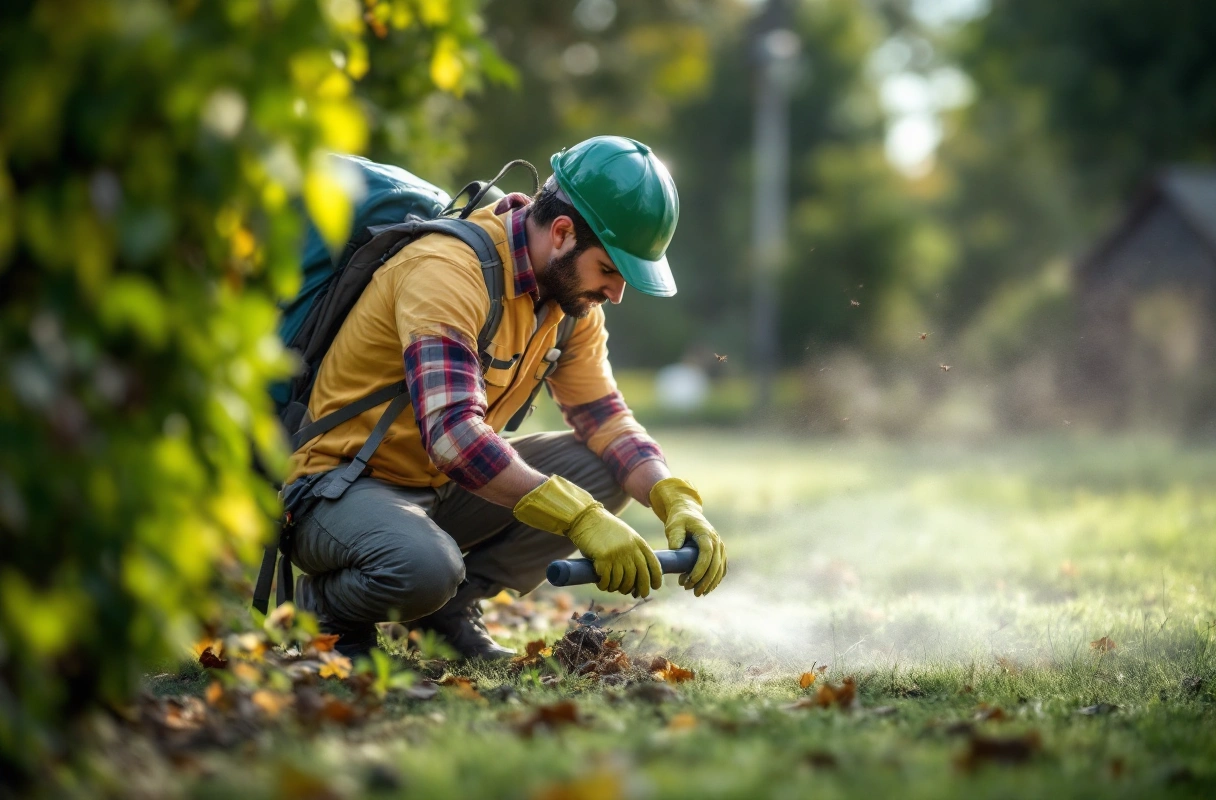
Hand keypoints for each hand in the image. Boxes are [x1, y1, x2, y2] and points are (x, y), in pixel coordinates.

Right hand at [514, 475, 662, 595]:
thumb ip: (633, 551)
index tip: (655, 587)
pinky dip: (604, 585)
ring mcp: (618, 554)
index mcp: (638, 542)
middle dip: (640, 589)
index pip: (653, 564)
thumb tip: (636, 577)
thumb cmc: (604, 529)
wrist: (586, 519)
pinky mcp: (603, 559)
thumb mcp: (625, 536)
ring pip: (623, 582)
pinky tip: (602, 584)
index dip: (656, 578)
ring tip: (612, 587)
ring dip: (617, 588)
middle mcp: (631, 549)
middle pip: (640, 577)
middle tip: (635, 595)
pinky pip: (607, 580)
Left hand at [649, 477, 726, 595]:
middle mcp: (717, 541)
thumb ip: (675, 536)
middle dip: (705, 581)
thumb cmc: (679, 521)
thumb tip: (675, 550)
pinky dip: (715, 580)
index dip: (700, 569)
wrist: (689, 514)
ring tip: (696, 593)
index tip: (690, 581)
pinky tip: (706, 589)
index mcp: (706, 534)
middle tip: (692, 592)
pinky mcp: (720, 554)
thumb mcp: (674, 526)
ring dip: (710, 583)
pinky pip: (721, 569)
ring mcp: (720, 548)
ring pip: (720, 569)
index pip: (707, 553)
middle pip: (715, 564)